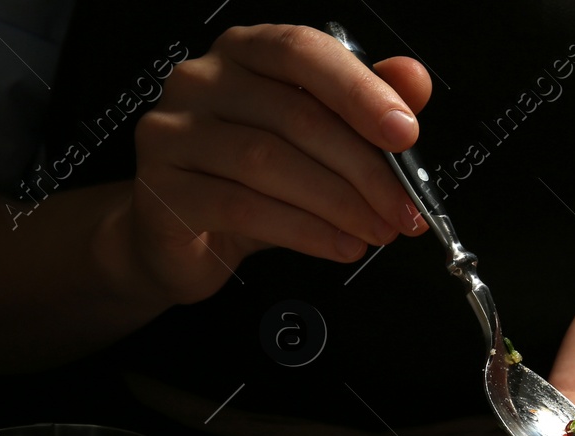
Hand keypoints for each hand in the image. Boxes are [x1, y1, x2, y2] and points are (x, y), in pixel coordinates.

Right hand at [108, 24, 432, 305]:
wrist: (178, 240)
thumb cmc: (248, 183)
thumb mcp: (314, 143)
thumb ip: (362, 108)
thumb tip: (413, 81)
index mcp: (243, 52)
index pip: (303, 53)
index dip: (359, 91)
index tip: (405, 133)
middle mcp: (200, 80)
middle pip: (295, 116)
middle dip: (364, 169)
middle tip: (404, 209)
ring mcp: (172, 132)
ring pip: (269, 162)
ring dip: (339, 204)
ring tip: (377, 231)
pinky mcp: (160, 189)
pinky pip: (243, 207)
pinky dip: (304, 231)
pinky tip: (340, 245)